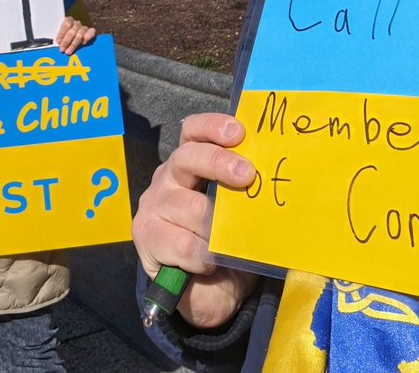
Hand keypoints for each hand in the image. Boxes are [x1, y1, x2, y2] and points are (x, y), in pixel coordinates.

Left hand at [55, 16, 95, 53]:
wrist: (75, 39)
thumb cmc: (64, 38)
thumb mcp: (60, 36)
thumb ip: (59, 38)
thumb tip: (56, 43)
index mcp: (68, 20)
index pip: (66, 25)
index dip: (62, 33)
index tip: (58, 42)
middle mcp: (77, 23)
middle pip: (72, 31)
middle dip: (66, 41)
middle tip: (62, 49)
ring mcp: (84, 28)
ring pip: (80, 35)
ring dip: (73, 45)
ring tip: (68, 52)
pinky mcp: (91, 32)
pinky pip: (90, 34)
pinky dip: (86, 39)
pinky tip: (82, 45)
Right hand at [132, 112, 257, 328]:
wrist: (204, 290)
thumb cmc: (226, 239)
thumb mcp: (237, 210)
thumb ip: (245, 192)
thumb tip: (272, 178)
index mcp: (190, 162)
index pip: (193, 131)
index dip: (212, 127)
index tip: (238, 132)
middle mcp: (168, 178)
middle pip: (187, 158)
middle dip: (219, 163)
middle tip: (247, 175)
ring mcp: (153, 206)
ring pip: (190, 207)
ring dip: (217, 225)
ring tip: (233, 239)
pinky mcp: (146, 237)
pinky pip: (182, 243)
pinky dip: (203, 255)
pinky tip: (211, 262)